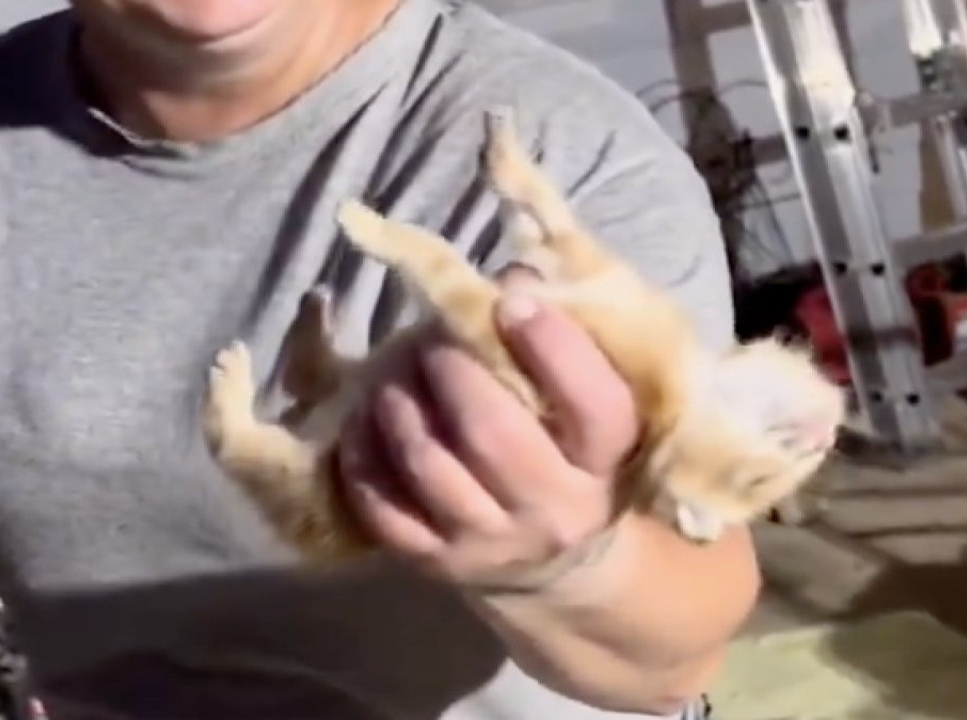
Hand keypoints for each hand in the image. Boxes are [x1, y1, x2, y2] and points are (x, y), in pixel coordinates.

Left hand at [337, 268, 639, 592]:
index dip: (553, 347)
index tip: (510, 299)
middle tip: (431, 337)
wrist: (551, 560)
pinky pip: (383, 506)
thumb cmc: (568, 453)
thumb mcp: (588, 405)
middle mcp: (552, 510)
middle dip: (452, 370)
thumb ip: (563, 342)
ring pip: (428, 466)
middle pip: (493, 435)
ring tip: (393, 369)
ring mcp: (488, 541)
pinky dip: (363, 453)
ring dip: (399, 403)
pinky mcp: (434, 561)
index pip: (594, 408)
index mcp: (603, 463)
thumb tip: (512, 275)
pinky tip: (366, 415)